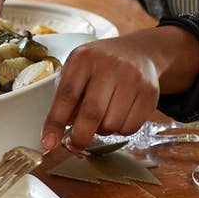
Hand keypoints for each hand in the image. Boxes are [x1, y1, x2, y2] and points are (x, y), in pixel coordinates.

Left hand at [42, 26, 198, 149]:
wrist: (138, 52)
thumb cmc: (100, 66)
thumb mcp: (79, 70)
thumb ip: (68, 97)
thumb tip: (56, 133)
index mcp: (84, 58)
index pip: (66, 95)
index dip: (55, 123)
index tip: (48, 142)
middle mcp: (109, 64)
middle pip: (92, 113)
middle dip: (80, 137)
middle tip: (74, 146)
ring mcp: (132, 77)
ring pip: (112, 124)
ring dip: (102, 130)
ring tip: (103, 117)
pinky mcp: (150, 91)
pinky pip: (130, 127)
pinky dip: (121, 130)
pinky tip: (119, 115)